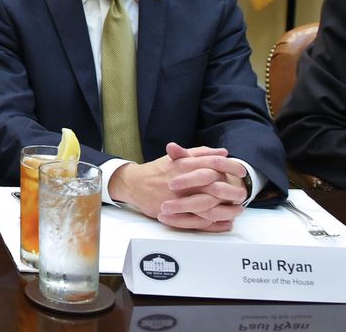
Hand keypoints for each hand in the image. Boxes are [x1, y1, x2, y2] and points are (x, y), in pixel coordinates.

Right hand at [108, 142, 246, 231]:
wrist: (134, 184)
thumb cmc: (158, 170)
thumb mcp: (176, 157)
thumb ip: (199, 153)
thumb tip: (223, 152)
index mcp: (184, 165)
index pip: (213, 164)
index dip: (230, 167)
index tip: (243, 172)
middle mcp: (182, 182)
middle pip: (214, 187)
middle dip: (232, 191)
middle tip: (244, 194)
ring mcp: (179, 199)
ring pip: (209, 207)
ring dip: (226, 211)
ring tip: (238, 210)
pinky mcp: (174, 213)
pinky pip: (199, 221)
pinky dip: (214, 224)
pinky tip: (225, 222)